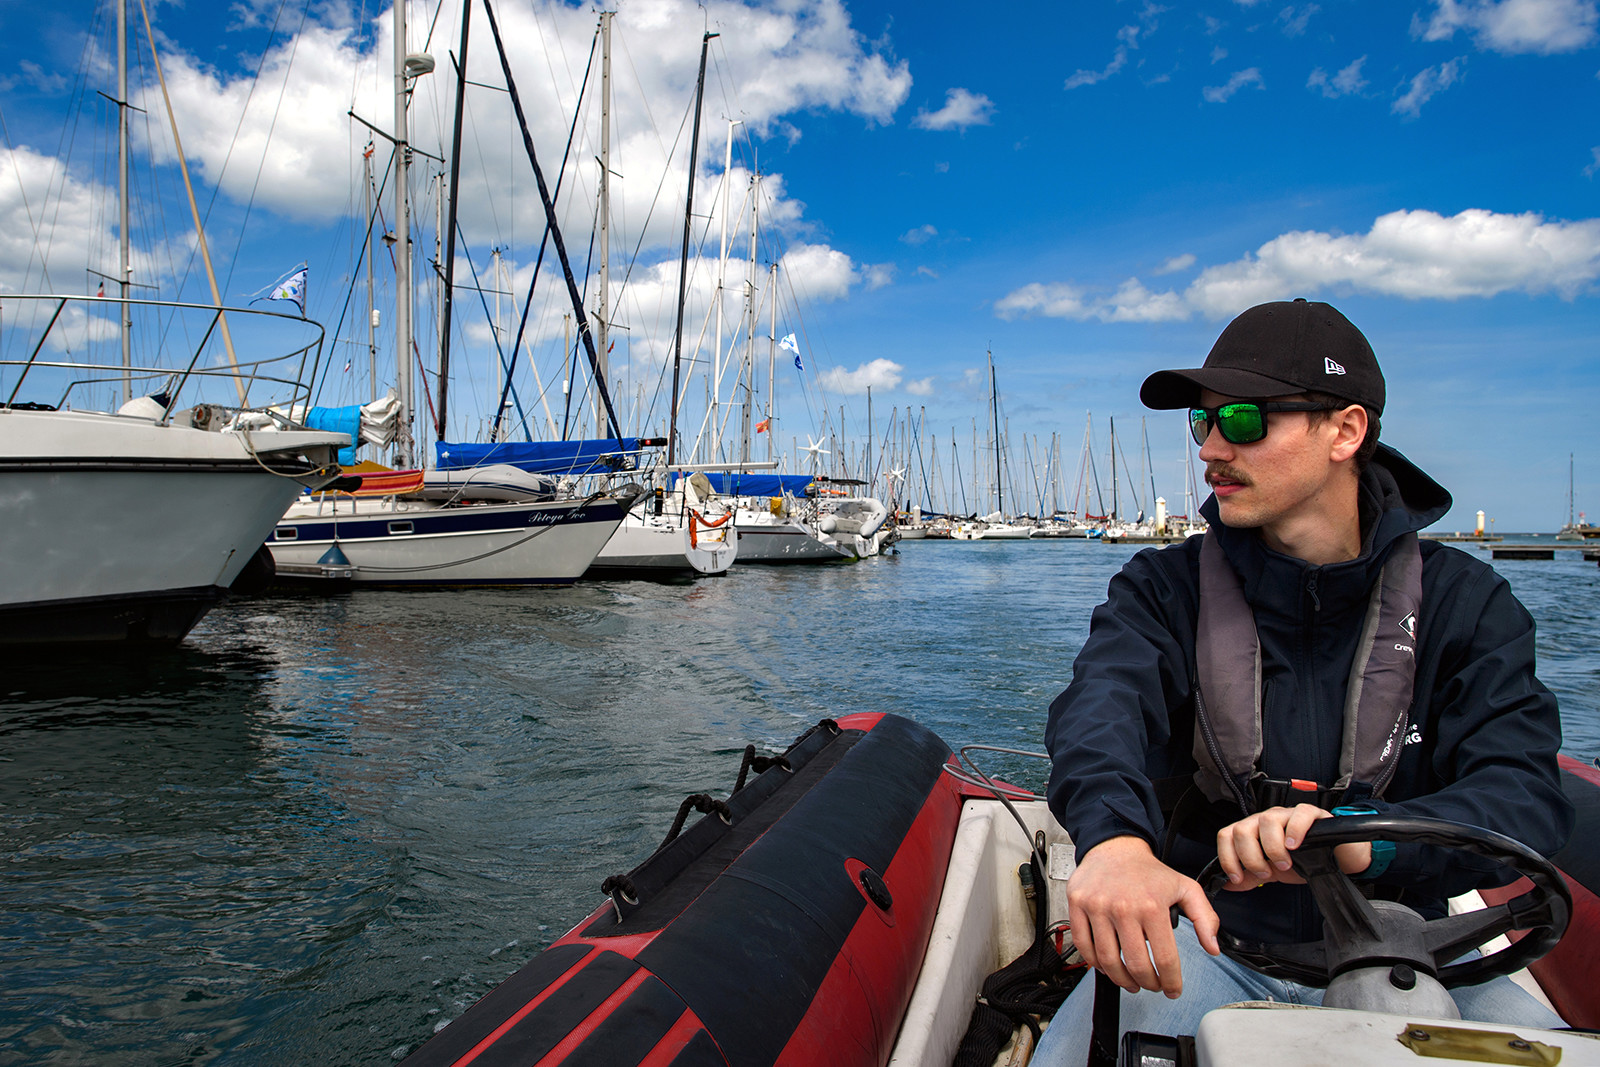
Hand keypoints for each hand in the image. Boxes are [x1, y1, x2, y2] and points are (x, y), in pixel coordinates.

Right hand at [1065, 835, 1219, 997]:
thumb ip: (1205, 918)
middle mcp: (1123, 907)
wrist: (1116, 847)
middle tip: (1152, 986)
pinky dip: (1094, 963)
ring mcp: (1097, 907)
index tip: (1172, 989)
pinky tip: (1106, 966)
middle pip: (1136, 965)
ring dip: (1121, 979)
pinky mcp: (1078, 906)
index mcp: (1152, 906)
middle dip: (1148, 984)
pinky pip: (1083, 945)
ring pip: (1107, 960)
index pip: (1165, 958)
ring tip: (1131, 982)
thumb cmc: (1149, 871)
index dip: (1171, 982)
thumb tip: (1213, 947)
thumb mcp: (1186, 888)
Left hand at [1216, 804, 1373, 888]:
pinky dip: (1295, 831)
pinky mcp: (1312, 814)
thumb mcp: (1272, 871)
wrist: (1334, 859)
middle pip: (1243, 829)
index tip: (1238, 877)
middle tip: (1267, 872)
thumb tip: (1226, 884)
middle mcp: (1267, 819)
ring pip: (1267, 820)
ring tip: (1285, 864)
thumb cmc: (1302, 860)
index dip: (1228, 858)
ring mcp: (1288, 814)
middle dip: (1251, 856)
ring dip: (1272, 848)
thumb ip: (1249, 876)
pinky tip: (1295, 847)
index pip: (1226, 835)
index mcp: (1253, 830)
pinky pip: (1299, 814)